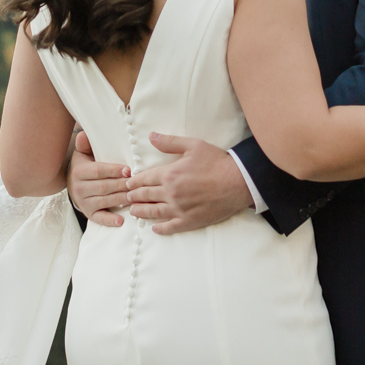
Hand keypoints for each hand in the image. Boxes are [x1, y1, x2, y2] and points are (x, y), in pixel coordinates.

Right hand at [66, 130, 129, 226]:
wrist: (73, 185)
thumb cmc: (84, 166)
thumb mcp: (82, 153)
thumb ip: (85, 144)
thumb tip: (84, 133)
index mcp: (80, 171)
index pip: (98, 171)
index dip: (114, 171)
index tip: (128, 170)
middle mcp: (80, 188)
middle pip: (104, 187)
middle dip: (122, 185)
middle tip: (137, 184)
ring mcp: (84, 202)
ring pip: (105, 201)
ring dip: (121, 199)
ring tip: (136, 197)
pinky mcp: (88, 213)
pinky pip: (99, 218)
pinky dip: (109, 220)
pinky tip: (121, 221)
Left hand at [125, 134, 252, 235]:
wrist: (237, 182)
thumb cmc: (216, 162)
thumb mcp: (193, 145)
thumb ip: (170, 142)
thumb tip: (151, 136)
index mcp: (169, 174)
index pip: (144, 179)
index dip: (134, 182)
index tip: (127, 184)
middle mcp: (170, 193)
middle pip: (145, 196)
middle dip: (134, 197)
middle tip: (127, 198)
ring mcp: (179, 209)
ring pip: (153, 212)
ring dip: (141, 212)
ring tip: (134, 212)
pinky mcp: (189, 221)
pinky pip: (170, 227)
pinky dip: (160, 228)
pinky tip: (154, 228)